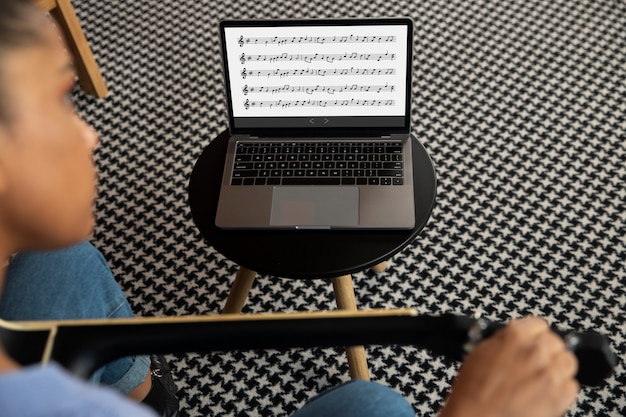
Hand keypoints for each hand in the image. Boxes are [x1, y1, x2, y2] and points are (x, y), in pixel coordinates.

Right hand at [439, 317, 578, 416]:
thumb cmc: (473, 390)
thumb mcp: (482, 352)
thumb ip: (505, 339)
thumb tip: (517, 331)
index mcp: (515, 335)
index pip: (539, 324)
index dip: (534, 334)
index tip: (533, 341)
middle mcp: (535, 351)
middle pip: (557, 342)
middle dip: (547, 351)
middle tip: (535, 362)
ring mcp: (550, 373)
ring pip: (568, 361)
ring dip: (557, 368)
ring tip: (541, 378)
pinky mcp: (559, 396)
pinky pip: (571, 385)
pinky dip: (561, 389)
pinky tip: (544, 392)